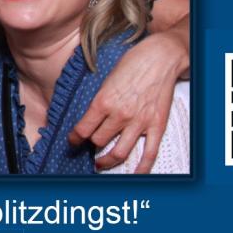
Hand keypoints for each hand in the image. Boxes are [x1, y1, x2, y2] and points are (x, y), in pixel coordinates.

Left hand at [68, 31, 187, 172]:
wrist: (160, 57)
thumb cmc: (132, 63)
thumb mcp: (106, 79)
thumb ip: (100, 100)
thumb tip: (91, 117)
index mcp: (103, 101)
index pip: (83, 129)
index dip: (74, 139)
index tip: (72, 142)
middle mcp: (119, 115)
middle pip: (98, 141)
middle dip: (91, 146)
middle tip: (89, 148)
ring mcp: (139, 122)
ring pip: (118, 152)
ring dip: (107, 161)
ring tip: (101, 163)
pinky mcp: (156, 125)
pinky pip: (148, 153)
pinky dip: (141, 168)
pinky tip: (133, 175)